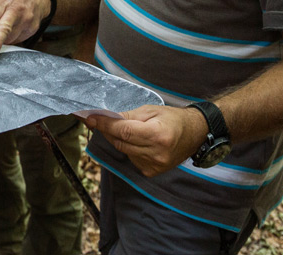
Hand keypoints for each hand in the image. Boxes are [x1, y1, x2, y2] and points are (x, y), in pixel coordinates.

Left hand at [83, 104, 207, 176]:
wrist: (194, 134)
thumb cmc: (172, 118)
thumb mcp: (150, 110)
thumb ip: (127, 116)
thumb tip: (103, 117)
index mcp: (157, 135)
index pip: (123, 131)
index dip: (104, 124)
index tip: (89, 117)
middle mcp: (156, 154)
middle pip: (120, 142)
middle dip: (107, 130)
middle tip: (97, 119)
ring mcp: (154, 166)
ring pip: (123, 150)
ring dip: (118, 139)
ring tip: (124, 128)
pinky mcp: (151, 172)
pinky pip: (130, 158)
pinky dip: (128, 148)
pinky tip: (136, 141)